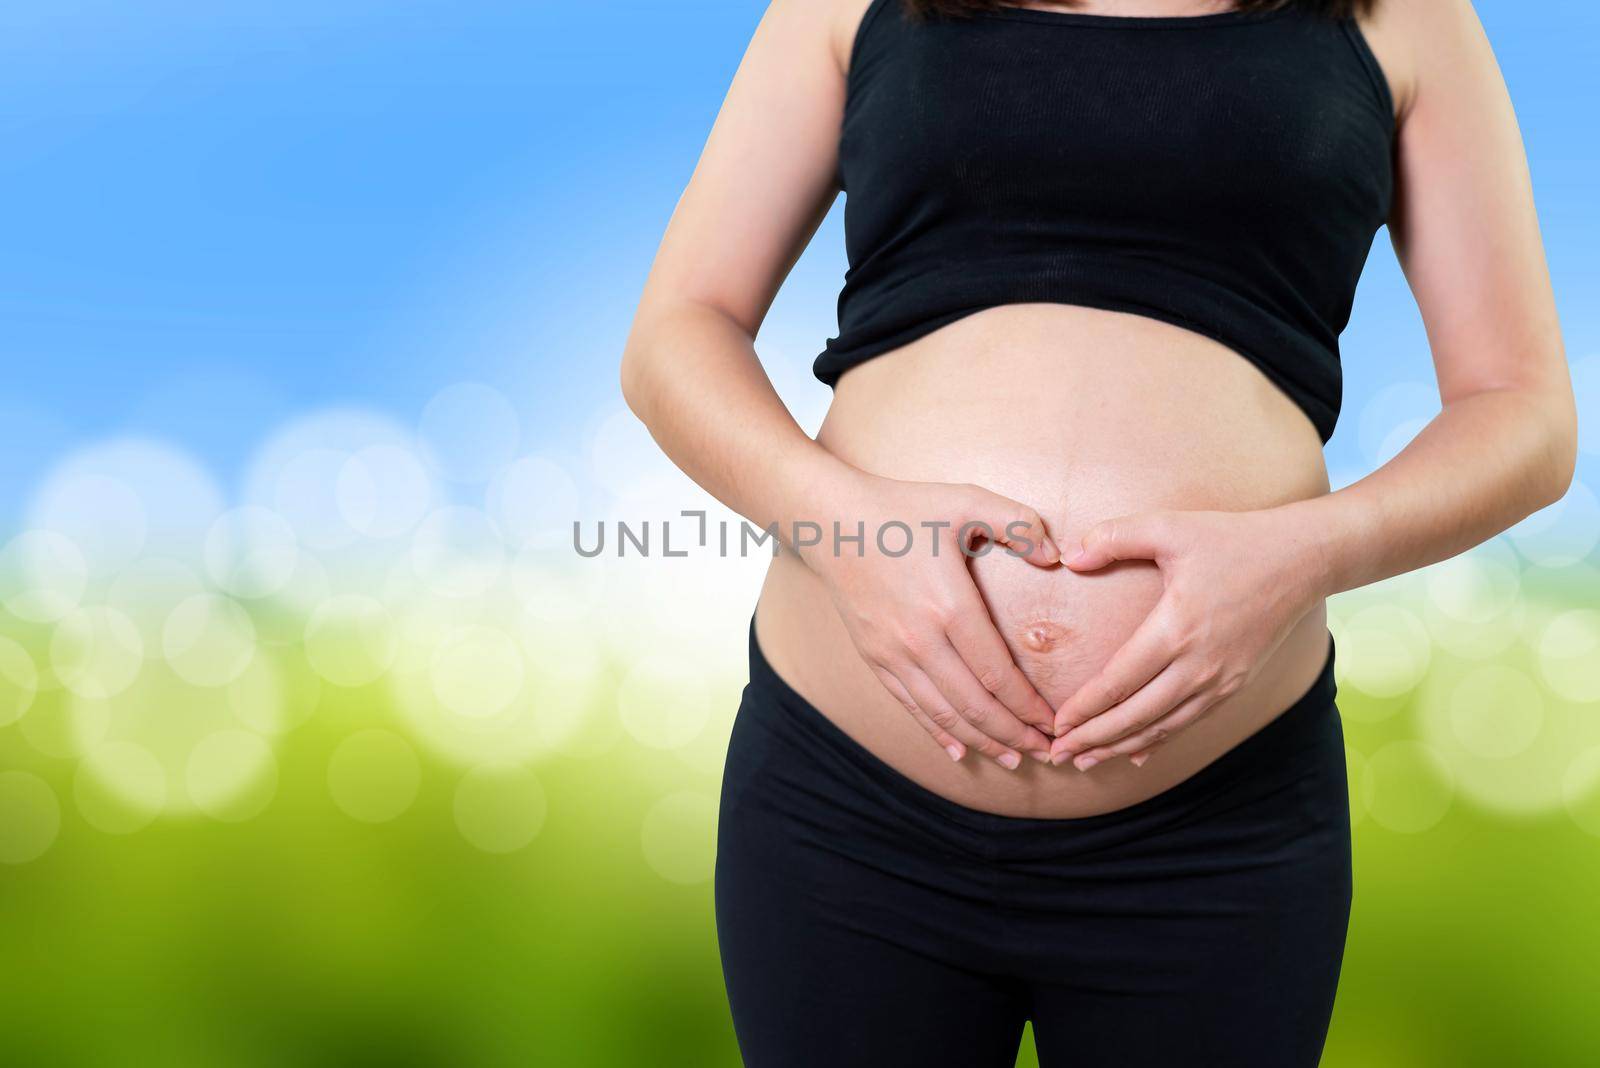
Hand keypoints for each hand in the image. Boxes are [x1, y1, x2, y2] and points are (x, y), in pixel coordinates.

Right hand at [801, 472, 1061, 768]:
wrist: (832, 522)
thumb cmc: (902, 510)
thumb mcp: (965, 499)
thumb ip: (1018, 523)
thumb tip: (1054, 557)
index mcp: (948, 606)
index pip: (997, 673)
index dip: (1028, 706)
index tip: (1054, 721)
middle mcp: (920, 640)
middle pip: (974, 705)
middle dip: (1014, 734)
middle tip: (1048, 751)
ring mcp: (893, 654)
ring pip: (944, 714)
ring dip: (982, 742)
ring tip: (1013, 759)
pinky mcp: (875, 659)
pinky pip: (910, 706)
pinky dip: (938, 733)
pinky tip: (959, 751)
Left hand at [1048, 507, 1327, 769]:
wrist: (1301, 560)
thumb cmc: (1232, 540)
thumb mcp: (1170, 526)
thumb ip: (1115, 537)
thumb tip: (1070, 557)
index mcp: (1176, 629)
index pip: (1119, 682)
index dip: (1085, 709)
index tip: (1056, 725)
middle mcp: (1199, 665)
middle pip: (1136, 716)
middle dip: (1094, 739)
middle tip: (1058, 754)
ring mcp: (1220, 680)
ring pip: (1162, 727)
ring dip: (1121, 747)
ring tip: (1086, 761)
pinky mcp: (1235, 684)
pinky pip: (1189, 722)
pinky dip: (1158, 741)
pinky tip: (1135, 754)